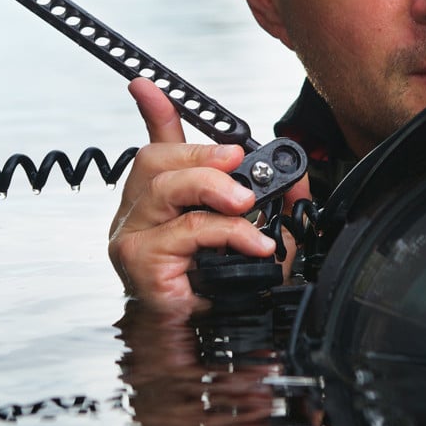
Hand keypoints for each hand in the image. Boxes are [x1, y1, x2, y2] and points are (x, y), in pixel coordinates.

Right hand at [108, 78, 303, 311]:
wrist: (213, 342)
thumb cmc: (225, 290)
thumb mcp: (254, 235)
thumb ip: (269, 204)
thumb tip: (293, 178)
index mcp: (161, 202)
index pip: (154, 146)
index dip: (154, 111)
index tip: (146, 82)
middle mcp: (138, 215)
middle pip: (155, 159)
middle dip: (203, 153)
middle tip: (238, 165)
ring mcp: (132, 238)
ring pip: (165, 187)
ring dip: (213, 186)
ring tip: (244, 203)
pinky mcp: (140, 261)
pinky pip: (185, 229)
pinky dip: (226, 231)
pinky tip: (252, 243)